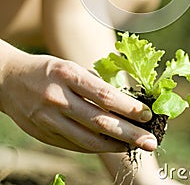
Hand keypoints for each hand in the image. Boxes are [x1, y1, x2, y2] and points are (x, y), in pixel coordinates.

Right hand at [0, 48, 156, 152]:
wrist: (7, 80)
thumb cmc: (46, 70)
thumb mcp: (70, 66)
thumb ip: (93, 83)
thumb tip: (124, 100)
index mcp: (68, 75)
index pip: (104, 95)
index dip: (128, 107)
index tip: (147, 114)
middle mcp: (59, 98)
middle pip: (100, 121)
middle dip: (129, 134)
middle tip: (151, 141)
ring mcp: (49, 120)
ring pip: (88, 139)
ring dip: (116, 146)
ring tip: (135, 146)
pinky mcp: (44, 135)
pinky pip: (75, 145)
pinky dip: (97, 147)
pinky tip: (112, 146)